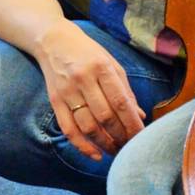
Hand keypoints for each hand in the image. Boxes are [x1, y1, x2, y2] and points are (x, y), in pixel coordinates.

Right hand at [36, 20, 145, 160]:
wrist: (53, 40)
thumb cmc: (87, 52)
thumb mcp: (110, 62)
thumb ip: (125, 89)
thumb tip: (139, 116)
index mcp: (101, 67)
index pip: (120, 101)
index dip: (132, 123)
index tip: (141, 137)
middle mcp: (83, 79)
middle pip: (105, 117)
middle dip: (120, 136)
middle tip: (130, 147)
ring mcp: (67, 91)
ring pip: (88, 126)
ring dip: (104, 144)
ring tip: (116, 150)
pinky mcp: (55, 101)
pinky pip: (68, 129)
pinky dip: (82, 146)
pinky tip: (95, 154)